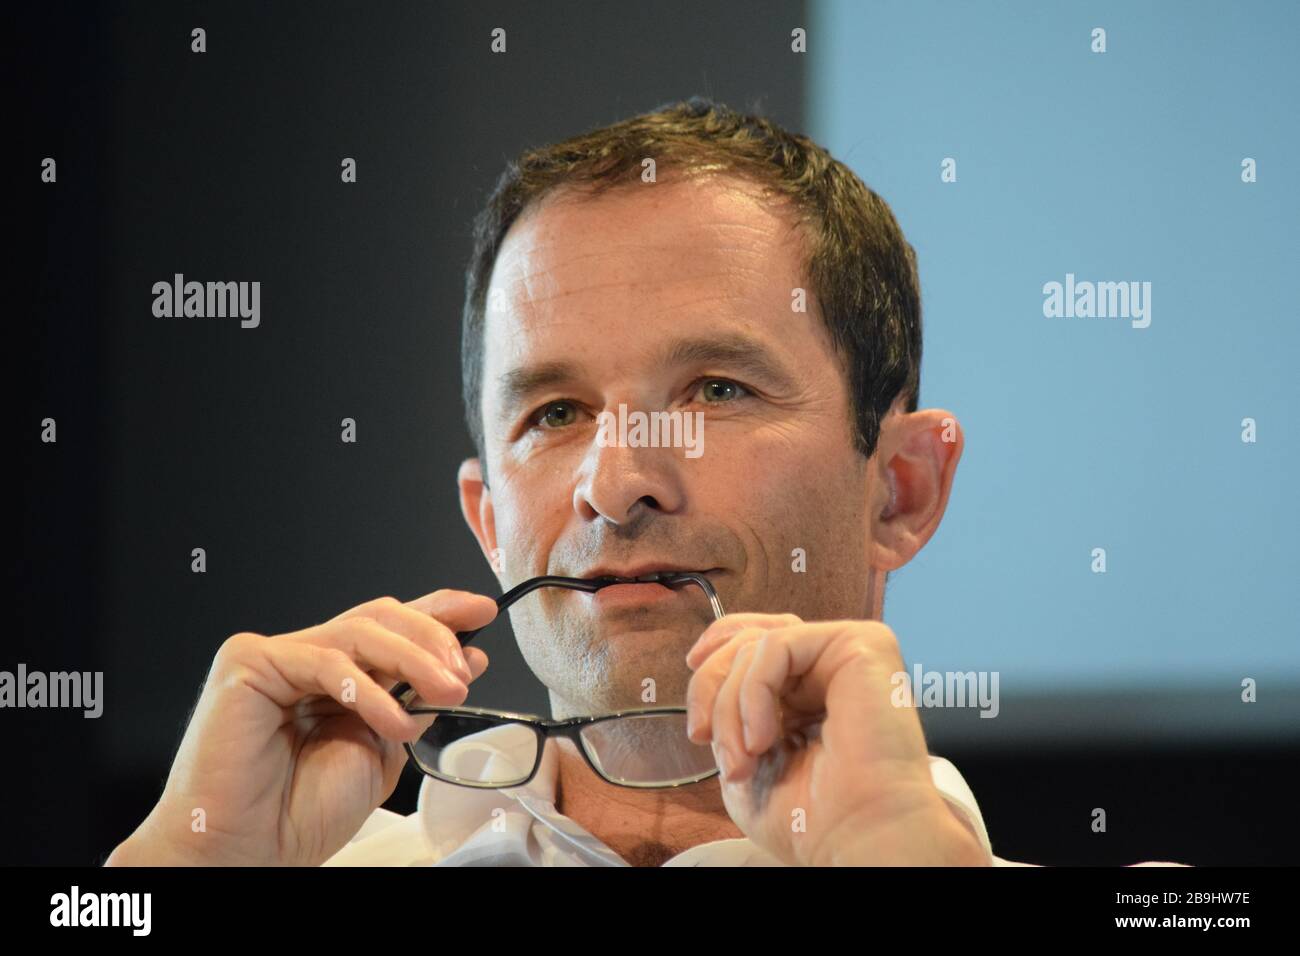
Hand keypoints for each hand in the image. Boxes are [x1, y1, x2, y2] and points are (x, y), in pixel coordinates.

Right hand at [106, 589, 495, 866]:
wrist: (248, 852)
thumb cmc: (298, 813)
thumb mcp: (383, 749)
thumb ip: (417, 701)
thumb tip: (466, 660)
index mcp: (336, 675)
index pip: (390, 625)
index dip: (437, 611)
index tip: (482, 610)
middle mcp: (305, 658)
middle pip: (379, 617)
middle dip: (434, 636)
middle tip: (465, 670)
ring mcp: (275, 656)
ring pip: (360, 630)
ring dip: (415, 658)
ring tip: (448, 691)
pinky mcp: (249, 664)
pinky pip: (325, 661)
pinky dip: (369, 689)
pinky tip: (395, 721)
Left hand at [685, 613, 988, 866]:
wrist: (857, 836)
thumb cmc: (810, 816)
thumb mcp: (743, 754)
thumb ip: (728, 709)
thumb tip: (705, 671)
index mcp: (811, 689)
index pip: (757, 640)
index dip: (717, 654)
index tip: (693, 685)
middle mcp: (832, 666)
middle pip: (750, 637)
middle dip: (712, 686)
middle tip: (703, 736)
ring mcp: (849, 651)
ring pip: (758, 644)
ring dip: (730, 703)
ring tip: (742, 759)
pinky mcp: (862, 644)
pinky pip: (779, 645)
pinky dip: (754, 691)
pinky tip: (762, 738)